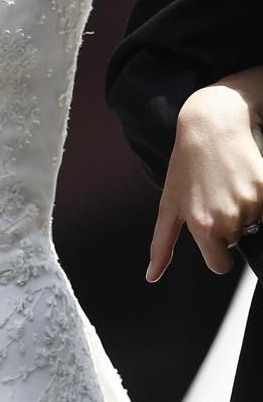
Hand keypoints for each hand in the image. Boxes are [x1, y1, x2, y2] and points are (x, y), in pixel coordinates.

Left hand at [147, 70, 262, 281]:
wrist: (210, 124)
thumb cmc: (186, 164)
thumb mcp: (168, 203)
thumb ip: (162, 244)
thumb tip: (151, 277)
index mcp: (202, 226)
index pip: (219, 265)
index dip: (216, 249)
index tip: (211, 227)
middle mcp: (228, 218)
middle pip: (238, 240)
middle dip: (230, 224)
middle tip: (215, 193)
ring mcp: (252, 203)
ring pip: (257, 223)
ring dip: (246, 208)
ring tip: (228, 181)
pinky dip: (260, 194)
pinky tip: (244, 175)